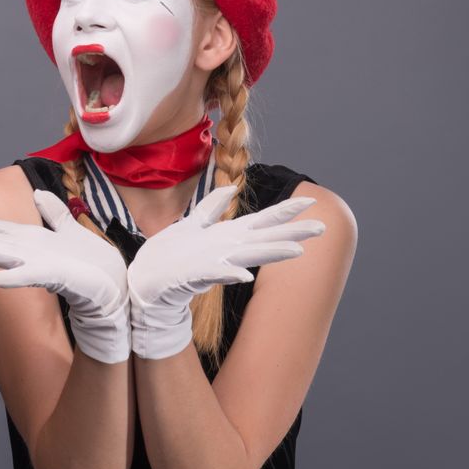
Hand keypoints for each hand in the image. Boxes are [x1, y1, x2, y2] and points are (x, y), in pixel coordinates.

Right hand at [0, 190, 129, 364]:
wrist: (113, 291)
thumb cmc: (93, 265)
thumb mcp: (71, 230)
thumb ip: (53, 213)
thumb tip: (37, 193)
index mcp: (30, 241)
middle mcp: (27, 253)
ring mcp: (36, 265)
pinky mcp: (52, 277)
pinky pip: (25, 278)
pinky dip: (5, 279)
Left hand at [127, 185, 324, 358]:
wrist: (147, 282)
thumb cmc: (170, 255)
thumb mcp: (192, 224)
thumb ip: (212, 207)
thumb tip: (231, 187)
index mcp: (227, 236)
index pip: (261, 221)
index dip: (285, 211)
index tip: (311, 202)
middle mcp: (226, 249)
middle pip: (265, 238)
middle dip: (292, 232)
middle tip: (321, 227)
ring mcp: (214, 262)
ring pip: (248, 255)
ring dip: (271, 253)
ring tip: (297, 251)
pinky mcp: (196, 274)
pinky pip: (216, 273)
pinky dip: (231, 274)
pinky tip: (245, 276)